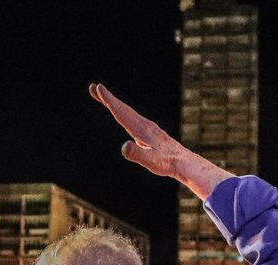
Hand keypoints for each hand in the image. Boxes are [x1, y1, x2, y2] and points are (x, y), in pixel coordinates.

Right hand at [89, 83, 231, 198]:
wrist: (184, 162)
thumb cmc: (167, 163)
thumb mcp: (151, 161)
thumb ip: (137, 154)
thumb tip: (124, 146)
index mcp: (140, 129)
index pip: (121, 112)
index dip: (109, 100)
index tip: (98, 87)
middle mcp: (143, 124)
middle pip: (122, 108)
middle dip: (107, 98)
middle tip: (92, 87)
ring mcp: (147, 127)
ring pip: (127, 112)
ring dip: (114, 104)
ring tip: (103, 97)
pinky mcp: (150, 132)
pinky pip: (133, 118)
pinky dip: (123, 112)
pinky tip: (123, 114)